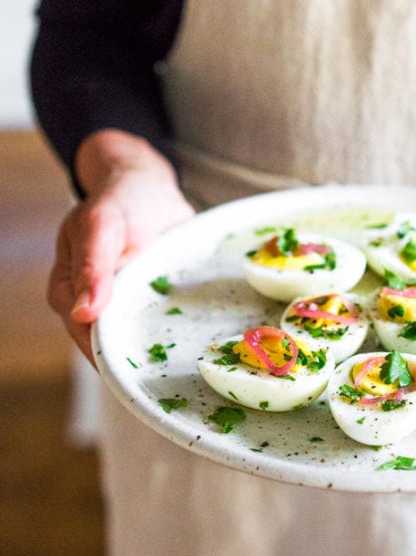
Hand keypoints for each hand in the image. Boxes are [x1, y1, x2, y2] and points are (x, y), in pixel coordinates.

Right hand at [48, 131, 194, 364]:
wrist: (146, 184)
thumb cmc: (116, 200)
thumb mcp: (101, 223)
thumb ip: (91, 265)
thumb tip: (83, 313)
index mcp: (69, 293)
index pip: (89, 339)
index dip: (113, 357)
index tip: (142, 372)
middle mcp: (96, 306)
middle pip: (117, 347)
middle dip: (144, 359)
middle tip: (179, 368)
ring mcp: (127, 304)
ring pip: (144, 338)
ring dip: (168, 345)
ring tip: (198, 355)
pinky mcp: (154, 300)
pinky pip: (166, 321)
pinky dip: (184, 326)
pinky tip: (205, 333)